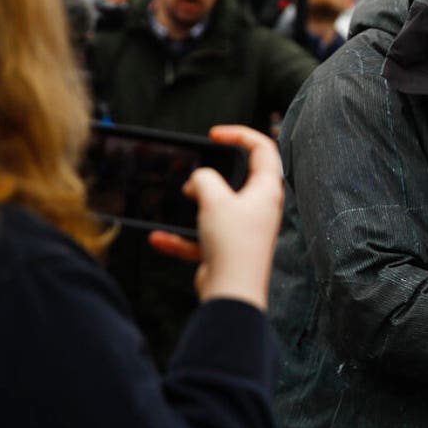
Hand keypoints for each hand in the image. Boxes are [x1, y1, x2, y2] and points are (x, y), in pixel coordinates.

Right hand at [149, 125, 283, 309]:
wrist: (232, 292)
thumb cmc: (233, 244)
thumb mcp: (214, 199)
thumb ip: (203, 179)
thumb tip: (197, 181)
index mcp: (266, 190)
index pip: (263, 149)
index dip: (240, 135)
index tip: (215, 135)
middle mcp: (259, 208)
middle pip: (239, 179)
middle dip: (213, 174)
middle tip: (196, 173)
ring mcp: (243, 229)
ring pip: (217, 208)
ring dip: (196, 205)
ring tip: (181, 201)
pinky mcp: (227, 249)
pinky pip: (202, 238)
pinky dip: (182, 238)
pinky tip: (160, 238)